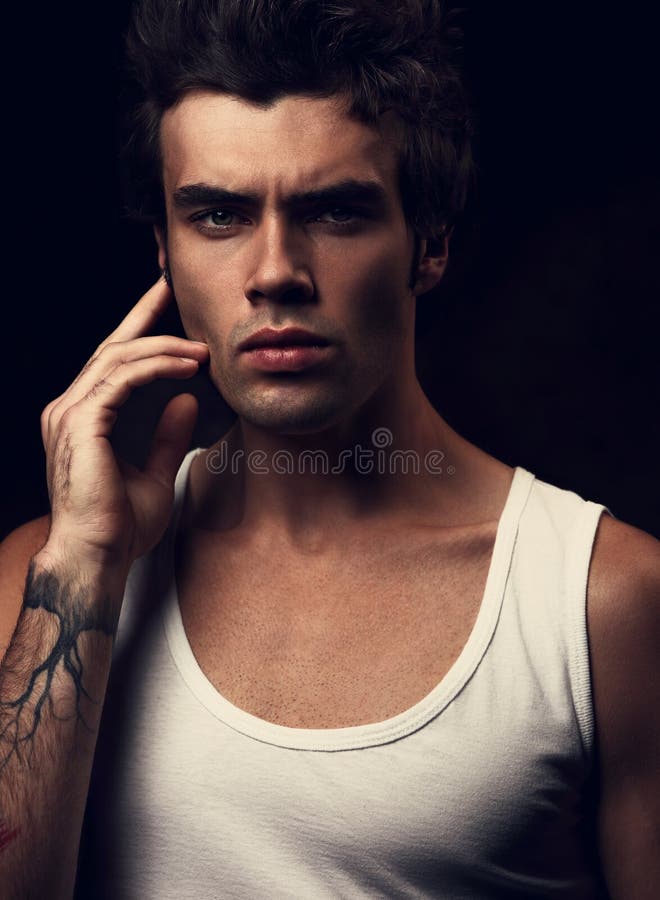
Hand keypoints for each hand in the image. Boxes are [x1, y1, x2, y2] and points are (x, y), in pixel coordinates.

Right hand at [39, 276, 208, 573]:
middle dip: (146, 317)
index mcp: (83, 419)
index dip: (139, 330)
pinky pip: (121, 379)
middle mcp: (70, 409)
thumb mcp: (155, 473)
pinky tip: (187, 367)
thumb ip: (167, 437)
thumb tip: (186, 402)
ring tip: (201, 348)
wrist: (98, 557)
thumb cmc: (121, 526)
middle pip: (112, 349)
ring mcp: (70, 413)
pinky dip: (156, 367)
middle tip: (176, 293)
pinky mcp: (81, 422)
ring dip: (163, 347)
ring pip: (118, 358)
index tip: (166, 304)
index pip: (113, 363)